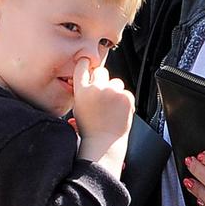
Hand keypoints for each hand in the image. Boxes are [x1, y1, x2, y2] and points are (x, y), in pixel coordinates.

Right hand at [74, 59, 133, 176]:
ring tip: (111, 107)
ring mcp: (112, 92)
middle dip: (103, 80)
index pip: (82, 66)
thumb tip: (88, 78)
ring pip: (116, 82)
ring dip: (115, 91)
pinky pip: (126, 93)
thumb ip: (82, 91)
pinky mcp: (126, 97)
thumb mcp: (78, 108)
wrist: (104, 142)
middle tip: (103, 95)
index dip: (86, 63)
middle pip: (101, 71)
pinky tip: (119, 112)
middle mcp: (96, 88)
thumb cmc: (89, 129)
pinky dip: (125, 101)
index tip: (88, 63)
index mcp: (82, 90)